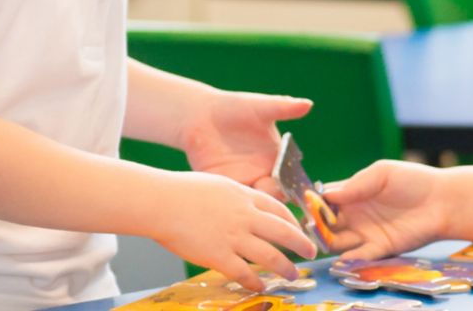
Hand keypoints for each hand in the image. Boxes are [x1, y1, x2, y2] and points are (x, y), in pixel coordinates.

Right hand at [148, 171, 317, 291]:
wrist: (160, 202)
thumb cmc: (181, 191)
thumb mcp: (217, 185)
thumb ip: (235, 197)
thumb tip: (244, 206)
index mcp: (245, 196)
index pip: (278, 210)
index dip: (292, 222)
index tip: (298, 230)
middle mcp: (245, 217)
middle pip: (284, 232)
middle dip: (302, 244)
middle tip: (312, 253)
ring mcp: (234, 238)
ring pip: (271, 256)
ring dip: (285, 267)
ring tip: (293, 274)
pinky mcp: (219, 257)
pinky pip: (245, 273)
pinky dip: (256, 282)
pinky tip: (261, 286)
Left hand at [180, 91, 310, 196]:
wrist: (200, 114)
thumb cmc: (234, 106)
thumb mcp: (259, 107)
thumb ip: (283, 107)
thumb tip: (308, 104)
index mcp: (278, 158)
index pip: (293, 180)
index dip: (297, 188)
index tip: (294, 190)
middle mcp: (264, 173)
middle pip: (277, 197)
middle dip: (277, 202)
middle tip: (272, 198)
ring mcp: (244, 181)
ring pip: (256, 203)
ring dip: (257, 207)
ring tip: (254, 202)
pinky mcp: (223, 186)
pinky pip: (233, 201)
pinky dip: (236, 205)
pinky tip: (233, 201)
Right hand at [321, 160, 456, 259]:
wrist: (443, 201)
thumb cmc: (414, 180)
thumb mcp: (382, 173)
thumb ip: (356, 183)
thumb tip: (326, 194)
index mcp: (352, 194)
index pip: (325, 200)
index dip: (313, 203)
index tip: (304, 204)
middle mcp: (354, 215)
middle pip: (326, 224)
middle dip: (315, 225)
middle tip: (309, 225)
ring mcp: (365, 233)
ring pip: (337, 241)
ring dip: (327, 242)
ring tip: (322, 240)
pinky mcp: (380, 249)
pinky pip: (359, 257)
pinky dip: (349, 259)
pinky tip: (344, 256)